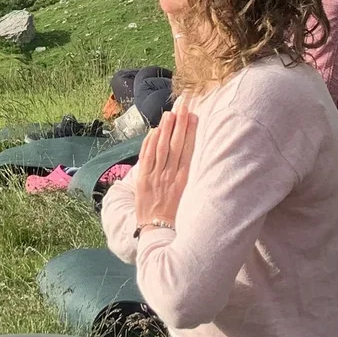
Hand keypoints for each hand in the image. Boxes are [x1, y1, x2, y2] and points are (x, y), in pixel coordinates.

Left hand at [133, 103, 197, 232]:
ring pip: (161, 148)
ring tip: (169, 113)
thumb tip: (194, 156)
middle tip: (183, 106)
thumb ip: (191, 177)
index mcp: (185, 181)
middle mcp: (171, 177)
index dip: (190, 132)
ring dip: (165, 129)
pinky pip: (146, 158)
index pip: (188, 151)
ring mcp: (156, 177)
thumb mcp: (189, 196)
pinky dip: (150, 143)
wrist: (158, 230)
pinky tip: (155, 131)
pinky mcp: (143, 180)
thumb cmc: (177, 214)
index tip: (193, 116)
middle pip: (176, 145)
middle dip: (179, 124)